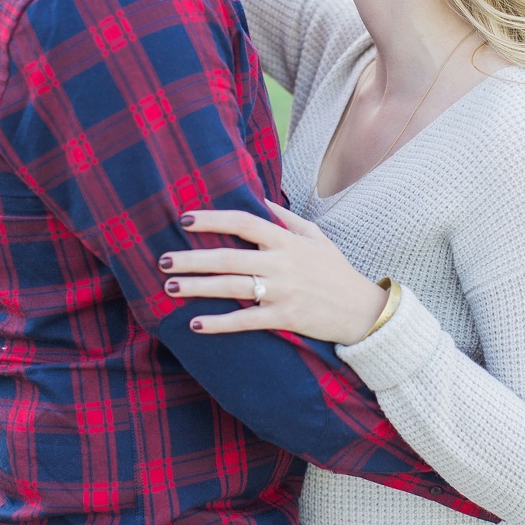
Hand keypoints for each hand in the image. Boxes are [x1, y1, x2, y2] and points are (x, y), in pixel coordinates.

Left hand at [159, 202, 387, 345]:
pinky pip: (246, 321)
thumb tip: (261, 200)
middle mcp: (282, 263)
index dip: (213, 220)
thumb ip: (287, 219)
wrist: (362, 310)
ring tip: (170, 287)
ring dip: (198, 287)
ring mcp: (283, 291)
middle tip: (162, 261)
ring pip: (232, 287)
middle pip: (229, 257)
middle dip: (192, 259)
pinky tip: (196, 324)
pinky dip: (220, 323)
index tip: (185, 220)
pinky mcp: (286, 318)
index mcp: (287, 241)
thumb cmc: (336, 271)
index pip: (244, 222)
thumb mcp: (316, 238)